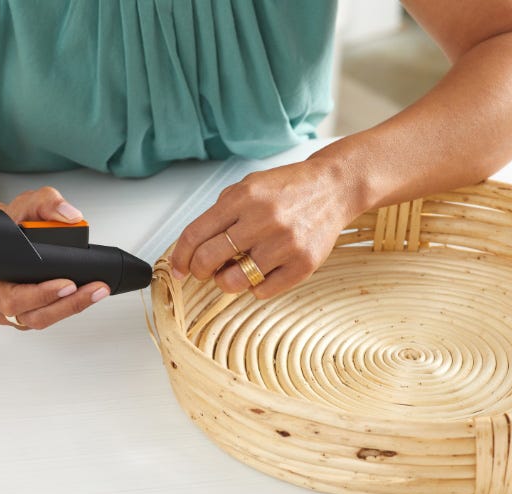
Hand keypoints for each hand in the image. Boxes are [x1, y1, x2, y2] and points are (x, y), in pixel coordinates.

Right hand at [0, 187, 110, 328]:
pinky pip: (44, 318)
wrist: (6, 231)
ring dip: (71, 308)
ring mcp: (8, 310)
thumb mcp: (29, 202)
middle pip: (33, 315)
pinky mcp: (23, 314)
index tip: (68, 283)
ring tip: (95, 292)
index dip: (42, 295)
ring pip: (41, 320)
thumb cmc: (12, 222)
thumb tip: (71, 216)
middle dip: (67, 304)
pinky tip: (82, 296)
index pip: (14, 297)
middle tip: (93, 289)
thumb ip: (48, 203)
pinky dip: (66, 308)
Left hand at [170, 159, 364, 298]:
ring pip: (234, 281)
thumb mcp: (248, 186)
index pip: (195, 235)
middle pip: (209, 260)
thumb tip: (191, 247)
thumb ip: (220, 212)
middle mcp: (263, 220)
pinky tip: (259, 272)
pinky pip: (262, 291)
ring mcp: (284, 244)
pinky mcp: (303, 264)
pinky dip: (253, 287)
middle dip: (199, 271)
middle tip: (203, 271)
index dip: (180, 257)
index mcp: (243, 198)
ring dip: (226, 281)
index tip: (178, 268)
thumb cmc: (287, 188)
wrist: (333, 187)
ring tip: (234, 269)